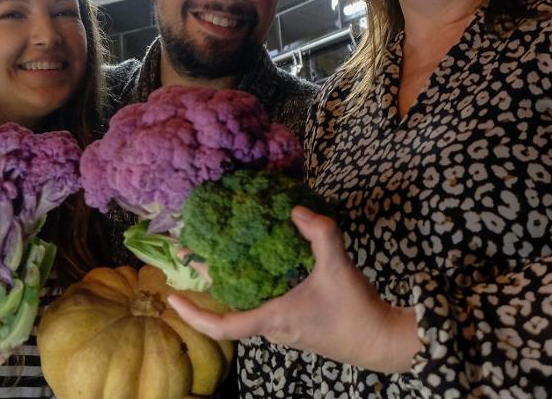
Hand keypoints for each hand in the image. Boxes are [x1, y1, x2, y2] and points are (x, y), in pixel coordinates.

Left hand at [168, 207, 421, 373]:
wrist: (382, 341)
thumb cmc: (354, 311)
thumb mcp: (337, 268)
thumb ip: (321, 234)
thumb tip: (297, 210)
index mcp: (273, 319)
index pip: (222, 326)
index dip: (193, 314)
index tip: (170, 298)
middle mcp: (274, 328)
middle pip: (230, 314)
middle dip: (208, 290)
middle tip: (194, 260)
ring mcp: (287, 330)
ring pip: (250, 310)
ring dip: (233, 289)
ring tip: (223, 258)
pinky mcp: (301, 326)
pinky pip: (267, 308)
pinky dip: (256, 290)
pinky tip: (266, 268)